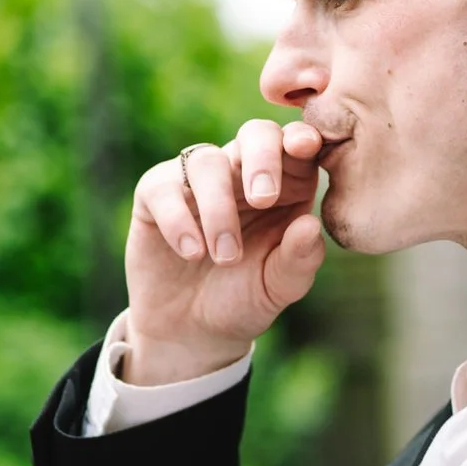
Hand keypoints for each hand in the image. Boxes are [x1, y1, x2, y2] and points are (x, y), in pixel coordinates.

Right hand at [122, 119, 326, 384]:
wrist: (191, 332)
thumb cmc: (244, 300)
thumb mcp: (278, 288)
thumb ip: (298, 260)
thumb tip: (310, 225)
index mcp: (288, 185)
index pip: (298, 144)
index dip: (303, 137)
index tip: (306, 147)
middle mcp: (243, 172)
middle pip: (255, 133)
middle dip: (262, 157)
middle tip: (264, 199)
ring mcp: (198, 180)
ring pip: (208, 161)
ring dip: (219, 208)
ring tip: (225, 256)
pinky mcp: (156, 194)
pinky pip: (164, 187)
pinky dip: (179, 220)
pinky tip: (192, 253)